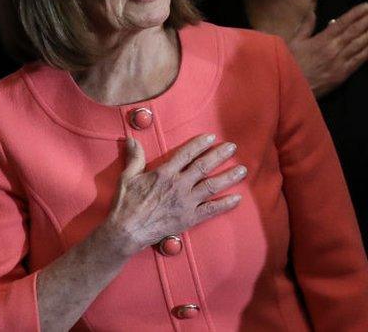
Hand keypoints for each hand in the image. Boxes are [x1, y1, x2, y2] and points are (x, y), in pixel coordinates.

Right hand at [101, 134, 245, 256]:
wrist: (128, 230)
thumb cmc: (126, 203)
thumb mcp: (127, 177)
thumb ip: (134, 158)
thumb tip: (132, 140)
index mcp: (163, 173)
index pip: (186, 154)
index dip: (199, 144)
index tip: (211, 137)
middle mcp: (178, 185)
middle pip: (203, 166)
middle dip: (219, 155)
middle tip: (232, 147)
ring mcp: (186, 202)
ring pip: (212, 186)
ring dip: (229, 177)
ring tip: (242, 170)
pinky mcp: (190, 218)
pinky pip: (212, 210)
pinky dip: (226, 204)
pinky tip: (238, 199)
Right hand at [288, 2, 367, 97]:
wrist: (291, 87)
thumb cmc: (290, 64)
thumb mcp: (294, 42)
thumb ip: (305, 26)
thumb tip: (312, 11)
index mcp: (321, 40)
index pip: (342, 23)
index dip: (356, 13)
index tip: (366, 5)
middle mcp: (333, 48)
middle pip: (354, 31)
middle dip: (367, 20)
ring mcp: (340, 61)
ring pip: (360, 44)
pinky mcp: (343, 73)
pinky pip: (360, 60)